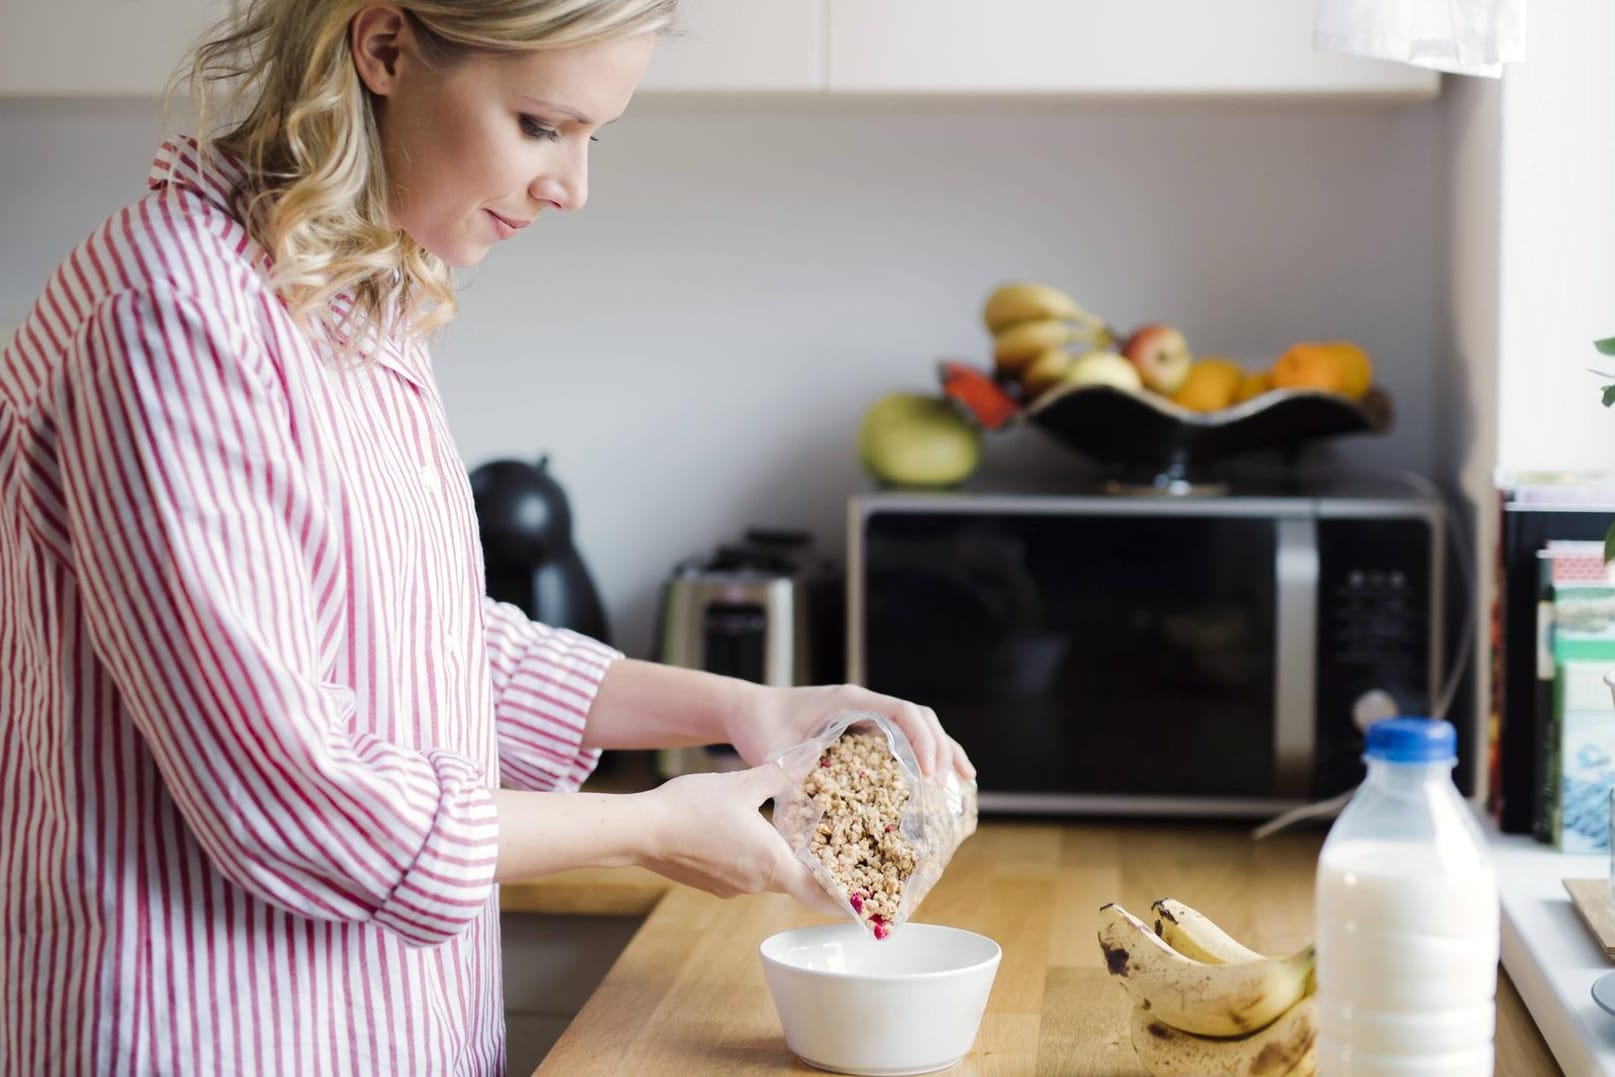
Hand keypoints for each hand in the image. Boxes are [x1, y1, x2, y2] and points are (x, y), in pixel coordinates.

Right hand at [637, 765, 843, 916]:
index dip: (842, 902)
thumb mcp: (743, 783)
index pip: (818, 895)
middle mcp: (755, 883)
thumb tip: (812, 752)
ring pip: (770, 877)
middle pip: (797, 884)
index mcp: (771, 863)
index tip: (863, 904)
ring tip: (793, 838)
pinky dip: (756, 861)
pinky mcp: (713, 883)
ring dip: (783, 862)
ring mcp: (732, 887)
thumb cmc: (691, 807)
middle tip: (835, 853)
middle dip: (815, 872)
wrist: (641, 831)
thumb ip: (782, 773)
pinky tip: (749, 836)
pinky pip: (746, 875)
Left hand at [725, 683, 975, 780]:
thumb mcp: (774, 754)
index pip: (902, 712)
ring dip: (941, 750)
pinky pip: (901, 738)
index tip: (930, 773)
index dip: (923, 740)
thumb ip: (790, 780)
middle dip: (942, 748)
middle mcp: (863, 704)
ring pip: (916, 727)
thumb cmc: (759, 727)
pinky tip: (934, 781)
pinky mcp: (861, 730)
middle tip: (955, 784)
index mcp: (849, 701)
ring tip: (962, 781)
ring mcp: (865, 715)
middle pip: (919, 718)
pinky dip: (922, 755)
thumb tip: (809, 824)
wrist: (745, 711)